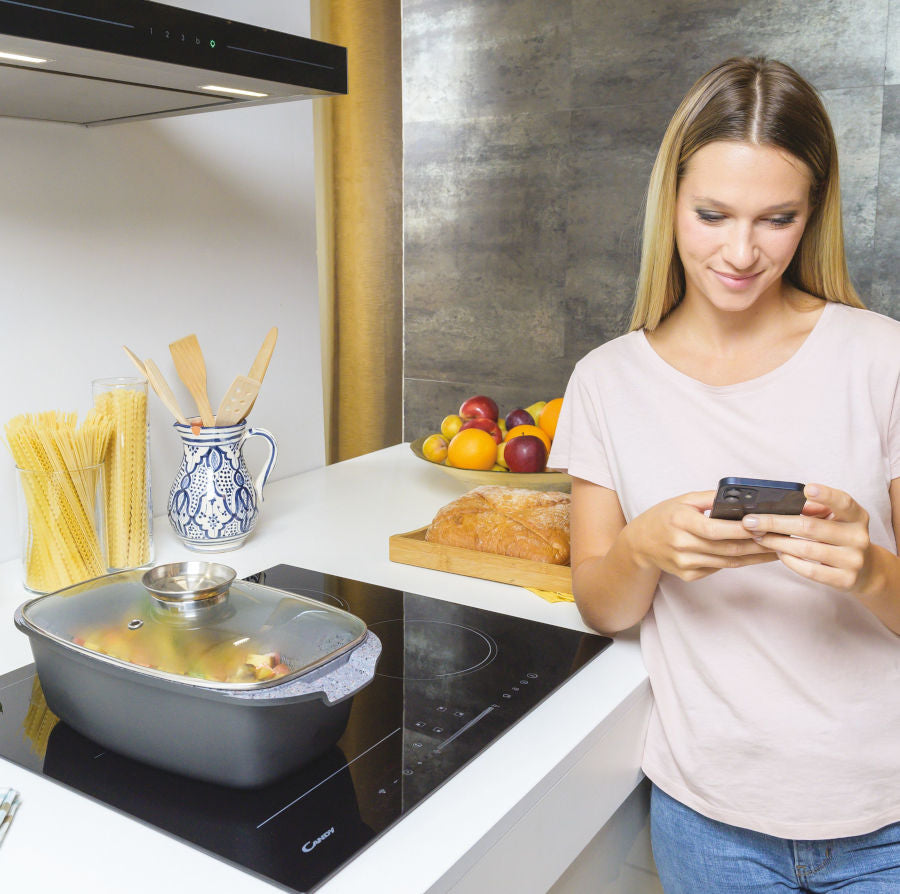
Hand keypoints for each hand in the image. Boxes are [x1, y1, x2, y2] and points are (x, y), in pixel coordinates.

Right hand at [628, 491, 777, 581]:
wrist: (639, 544)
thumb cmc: (663, 517)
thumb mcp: (682, 500)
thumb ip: (710, 499)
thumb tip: (740, 499)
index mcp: (680, 521)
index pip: (715, 529)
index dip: (741, 529)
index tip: (764, 524)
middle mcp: (682, 545)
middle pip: (727, 548)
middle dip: (757, 544)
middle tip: (781, 539)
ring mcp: (685, 563)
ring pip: (728, 562)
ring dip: (755, 556)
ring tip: (776, 549)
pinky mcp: (689, 575)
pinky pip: (719, 568)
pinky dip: (737, 562)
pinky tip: (754, 556)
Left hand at [741, 483, 871, 591]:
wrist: (866, 570)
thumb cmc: (840, 537)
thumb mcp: (835, 519)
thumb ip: (815, 509)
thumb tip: (787, 505)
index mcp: (856, 516)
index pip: (843, 502)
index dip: (826, 495)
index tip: (807, 488)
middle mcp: (858, 537)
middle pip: (810, 527)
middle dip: (775, 523)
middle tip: (750, 521)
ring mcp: (853, 560)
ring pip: (806, 549)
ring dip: (776, 543)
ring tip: (759, 537)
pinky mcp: (845, 580)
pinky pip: (809, 570)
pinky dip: (789, 561)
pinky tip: (778, 553)